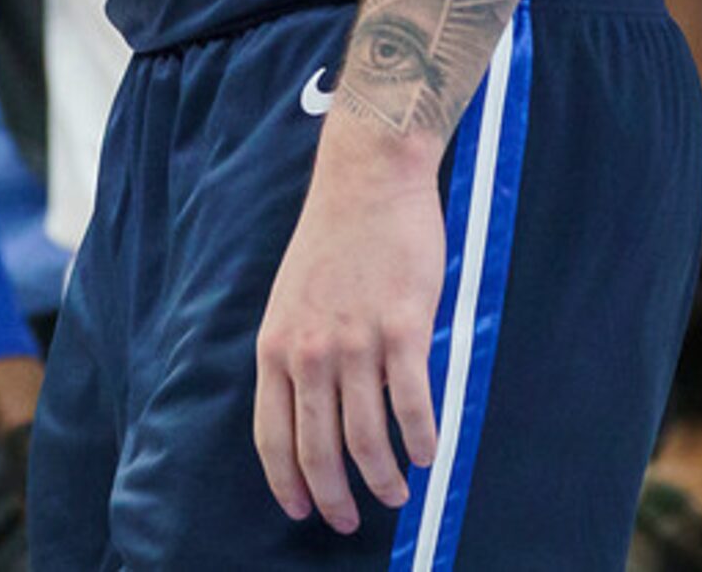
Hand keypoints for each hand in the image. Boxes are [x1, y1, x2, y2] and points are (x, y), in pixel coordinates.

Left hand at [254, 138, 444, 534]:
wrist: (366, 182)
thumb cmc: (332, 242)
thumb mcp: (290, 301)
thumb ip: (297, 353)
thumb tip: (312, 410)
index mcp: (275, 345)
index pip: (271, 434)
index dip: (286, 481)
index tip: (300, 510)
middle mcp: (309, 350)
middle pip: (317, 447)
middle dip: (333, 496)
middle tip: (349, 520)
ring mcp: (355, 342)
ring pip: (368, 437)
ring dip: (384, 478)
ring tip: (397, 494)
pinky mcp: (402, 328)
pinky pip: (413, 404)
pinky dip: (423, 438)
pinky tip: (430, 453)